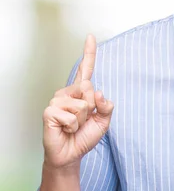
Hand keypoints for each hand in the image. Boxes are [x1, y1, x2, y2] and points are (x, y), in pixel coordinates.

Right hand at [42, 35, 113, 169]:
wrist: (71, 154)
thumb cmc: (84, 136)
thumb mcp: (103, 121)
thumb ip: (107, 106)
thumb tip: (99, 93)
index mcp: (81, 92)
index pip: (86, 69)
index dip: (89, 52)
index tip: (91, 36)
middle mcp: (68, 92)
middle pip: (89, 89)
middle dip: (92, 109)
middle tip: (83, 120)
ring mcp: (57, 100)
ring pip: (82, 105)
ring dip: (83, 120)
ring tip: (73, 125)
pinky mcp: (49, 111)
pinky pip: (72, 116)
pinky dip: (73, 126)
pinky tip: (66, 129)